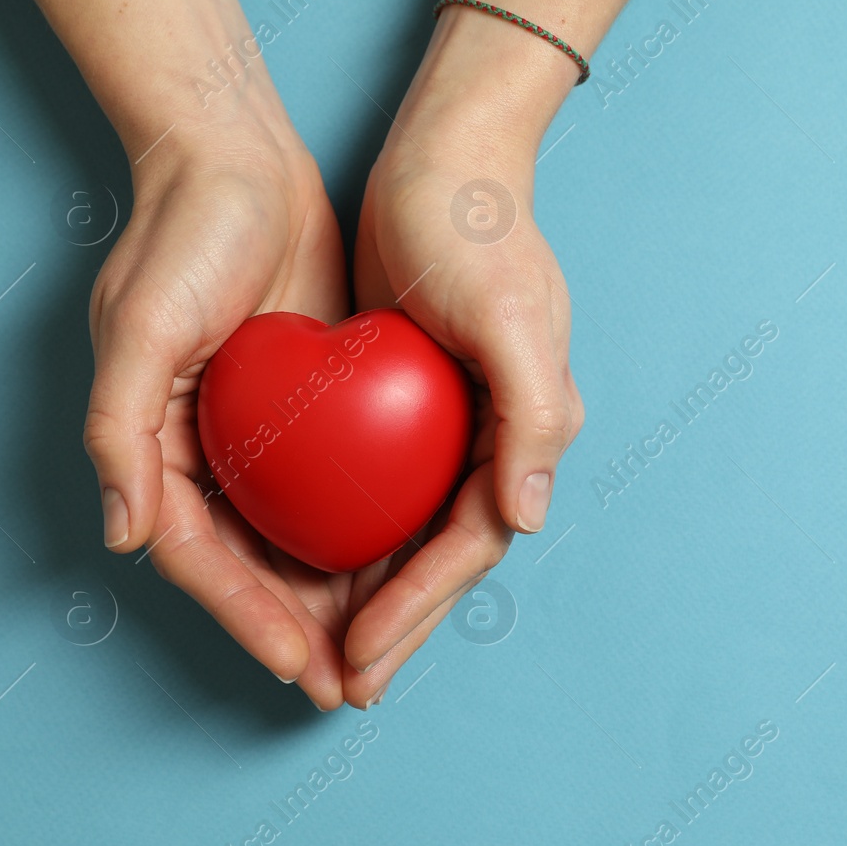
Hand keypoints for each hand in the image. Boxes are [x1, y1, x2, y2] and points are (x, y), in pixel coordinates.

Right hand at [84, 122, 355, 709]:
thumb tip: (126, 538)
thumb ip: (119, 433)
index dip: (248, 618)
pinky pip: (343, 486)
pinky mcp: (316, 406)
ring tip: (384, 652)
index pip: (205, 559)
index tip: (303, 666)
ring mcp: (267, 434)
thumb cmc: (184, 236)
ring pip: (304, 537)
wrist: (241, 160)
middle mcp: (212, 452)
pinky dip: (368, 529)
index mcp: (161, 447)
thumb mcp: (139, 327)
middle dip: (301, 632)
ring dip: (340, 597)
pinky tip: (407, 564)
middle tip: (353, 687)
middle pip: (256, 565)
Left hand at [340, 96, 583, 707]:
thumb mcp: (511, 315)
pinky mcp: (413, 403)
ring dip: (376, 594)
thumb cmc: (476, 231)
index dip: (420, 606)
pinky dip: (356, 534)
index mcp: (528, 429)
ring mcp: (456, 424)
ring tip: (328, 649)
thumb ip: (534, 416)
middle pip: (445, 555)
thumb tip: (526, 520)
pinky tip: (312, 559)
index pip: (472, 543)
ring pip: (412, 532)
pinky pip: (384, 489)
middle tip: (343, 685)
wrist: (443, 160)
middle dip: (399, 625)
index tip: (362, 655)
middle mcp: (498, 438)